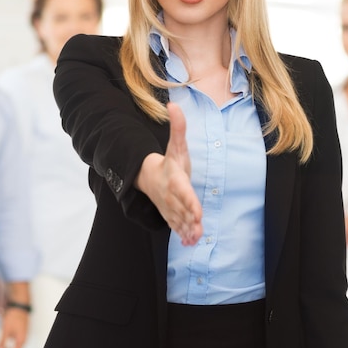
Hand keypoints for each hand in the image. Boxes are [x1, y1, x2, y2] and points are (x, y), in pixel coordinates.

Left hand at [0, 307, 27, 347]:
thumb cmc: (14, 316)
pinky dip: (9, 345)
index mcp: (21, 340)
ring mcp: (22, 336)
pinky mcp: (20, 333)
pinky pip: (15, 343)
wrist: (19, 306)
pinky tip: (3, 343)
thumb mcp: (6, 330)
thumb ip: (2, 342)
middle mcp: (23, 339)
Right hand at [137, 102, 202, 245]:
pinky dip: (183, 235)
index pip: (182, 191)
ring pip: (179, 220)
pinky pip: (177, 226)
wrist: (149, 176)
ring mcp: (170, 206)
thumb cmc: (169, 162)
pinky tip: (190, 243)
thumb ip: (178, 127)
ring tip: (196, 239)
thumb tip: (173, 104)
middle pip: (181, 209)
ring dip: (187, 230)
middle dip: (189, 219)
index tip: (197, 210)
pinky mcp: (172, 215)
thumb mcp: (176, 145)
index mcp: (174, 179)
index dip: (189, 201)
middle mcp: (172, 195)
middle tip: (198, 227)